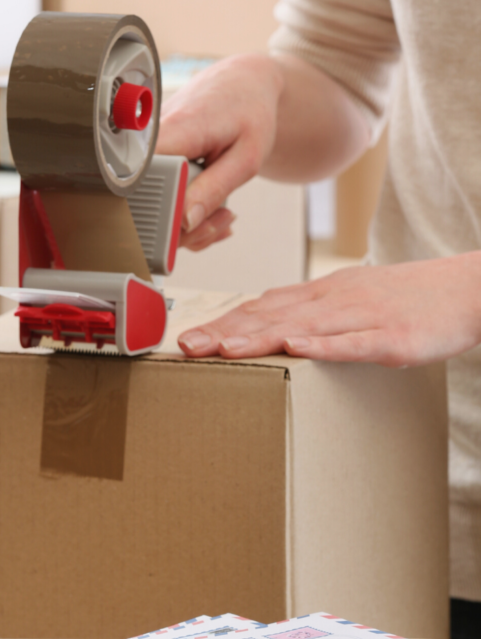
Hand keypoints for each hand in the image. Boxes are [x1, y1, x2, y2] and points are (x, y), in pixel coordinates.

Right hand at [156, 53, 369, 251]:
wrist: (243, 85)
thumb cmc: (250, 113)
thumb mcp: (246, 158)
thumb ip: (214, 190)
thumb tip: (185, 222)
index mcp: (174, 131)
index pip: (145, 182)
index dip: (166, 214)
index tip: (197, 223)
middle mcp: (151, 140)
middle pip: (146, 203)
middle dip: (185, 228)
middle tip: (221, 221)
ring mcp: (148, 153)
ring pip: (153, 207)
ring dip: (190, 224)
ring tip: (222, 213)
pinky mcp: (151, 163)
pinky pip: (159, 199)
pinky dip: (187, 213)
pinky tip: (210, 206)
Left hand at [177, 253, 480, 366]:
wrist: (466, 290)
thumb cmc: (405, 299)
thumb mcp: (348, 301)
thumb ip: (307, 312)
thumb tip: (262, 323)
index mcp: (321, 295)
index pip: (261, 307)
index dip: (222, 322)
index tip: (186, 338)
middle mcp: (334, 301)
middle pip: (271, 315)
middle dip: (225, 330)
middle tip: (186, 347)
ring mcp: (362, 318)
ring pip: (303, 326)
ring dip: (260, 336)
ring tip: (223, 348)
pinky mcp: (392, 338)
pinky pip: (355, 343)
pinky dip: (325, 345)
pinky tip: (297, 348)